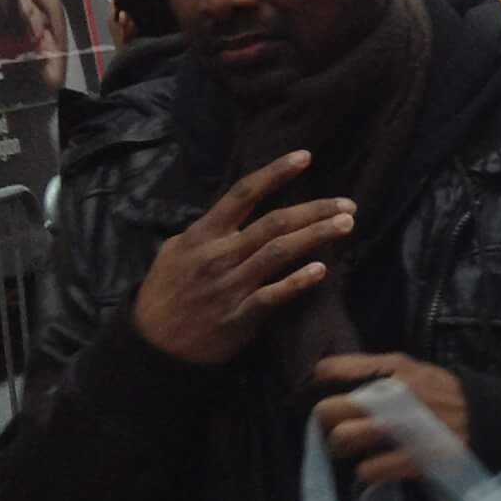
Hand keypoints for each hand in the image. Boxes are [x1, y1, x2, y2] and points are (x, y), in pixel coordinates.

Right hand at [131, 154, 353, 365]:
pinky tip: (321, 271)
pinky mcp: (239, 317)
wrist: (152, 344)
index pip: (243, 193)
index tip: (305, 156)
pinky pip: (272, 296)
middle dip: (314, 210)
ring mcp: (230, 285)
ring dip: (315, 237)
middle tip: (348, 204)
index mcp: (203, 234)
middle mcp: (219, 254)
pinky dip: (297, 282)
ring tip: (345, 225)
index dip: (275, 172)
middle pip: (273, 222)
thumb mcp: (174, 251)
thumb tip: (233, 213)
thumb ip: (206, 231)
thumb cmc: (166, 293)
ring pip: (278, 253)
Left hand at [314, 353, 471, 484]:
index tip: (324, 397)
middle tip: (338, 428)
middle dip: (328, 423)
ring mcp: (403, 428)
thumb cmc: (445, 396)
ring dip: (343, 448)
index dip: (319, 388)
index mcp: (392, 369)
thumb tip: (329, 379)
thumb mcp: (414, 371)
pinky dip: (368, 471)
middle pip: (328, 408)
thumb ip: (375, 372)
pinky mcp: (414, 459)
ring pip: (343, 439)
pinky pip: (368, 469)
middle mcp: (393, 395)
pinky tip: (378, 467)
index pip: (329, 370)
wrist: (491, 420)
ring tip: (354, 451)